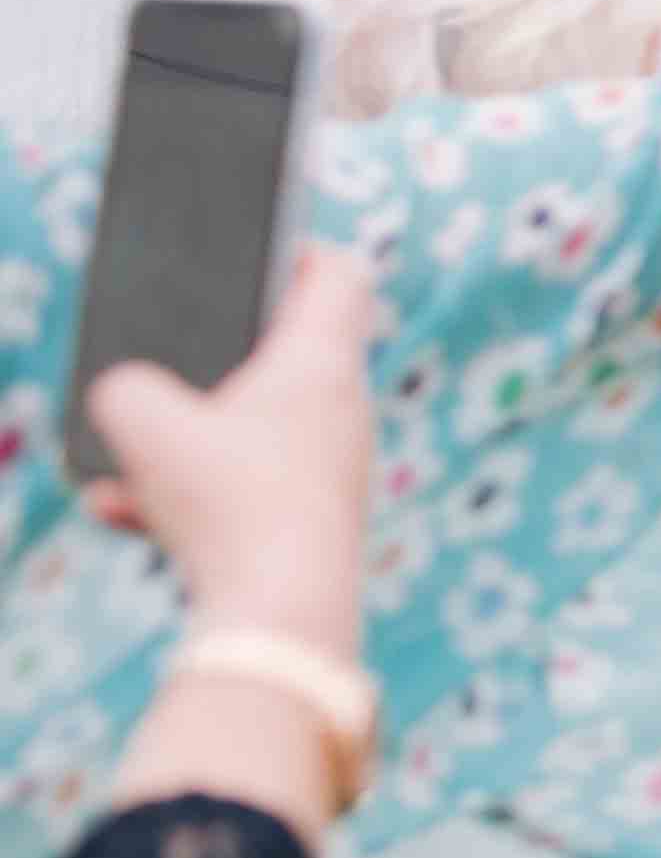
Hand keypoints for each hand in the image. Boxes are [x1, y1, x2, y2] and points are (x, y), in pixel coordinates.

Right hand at [83, 244, 374, 646]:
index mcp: (322, 364)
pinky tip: (120, 510)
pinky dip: (183, 497)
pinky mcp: (311, 523)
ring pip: (247, 432)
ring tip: (120, 461)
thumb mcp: (143, 426)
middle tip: (173, 351)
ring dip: (183, 442)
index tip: (263, 243)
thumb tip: (126, 397)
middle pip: (289, 354)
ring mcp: (333, 469)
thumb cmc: (229, 503)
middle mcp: (343, 411)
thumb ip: (122, 391)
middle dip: (221, 355)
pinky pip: (238, 493)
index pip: (338, 277)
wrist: (281, 614)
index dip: (300, 249)